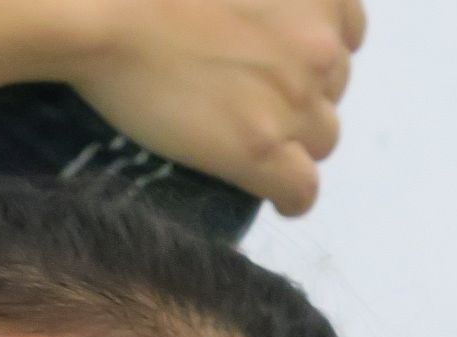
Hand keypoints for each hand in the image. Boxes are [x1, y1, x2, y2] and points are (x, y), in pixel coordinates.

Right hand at [65, 0, 364, 215]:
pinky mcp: (262, 148)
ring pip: (322, 139)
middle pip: (333, 89)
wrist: (107, 15)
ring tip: (254, 146)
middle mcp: (321, 44)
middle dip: (300, 96)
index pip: (349, 34)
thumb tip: (257, 32)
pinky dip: (291, 196)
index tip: (284, 64)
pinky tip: (275, 198)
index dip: (316, 53)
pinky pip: (301, 189)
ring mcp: (295, 99)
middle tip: (251, 101)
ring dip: (295, 143)